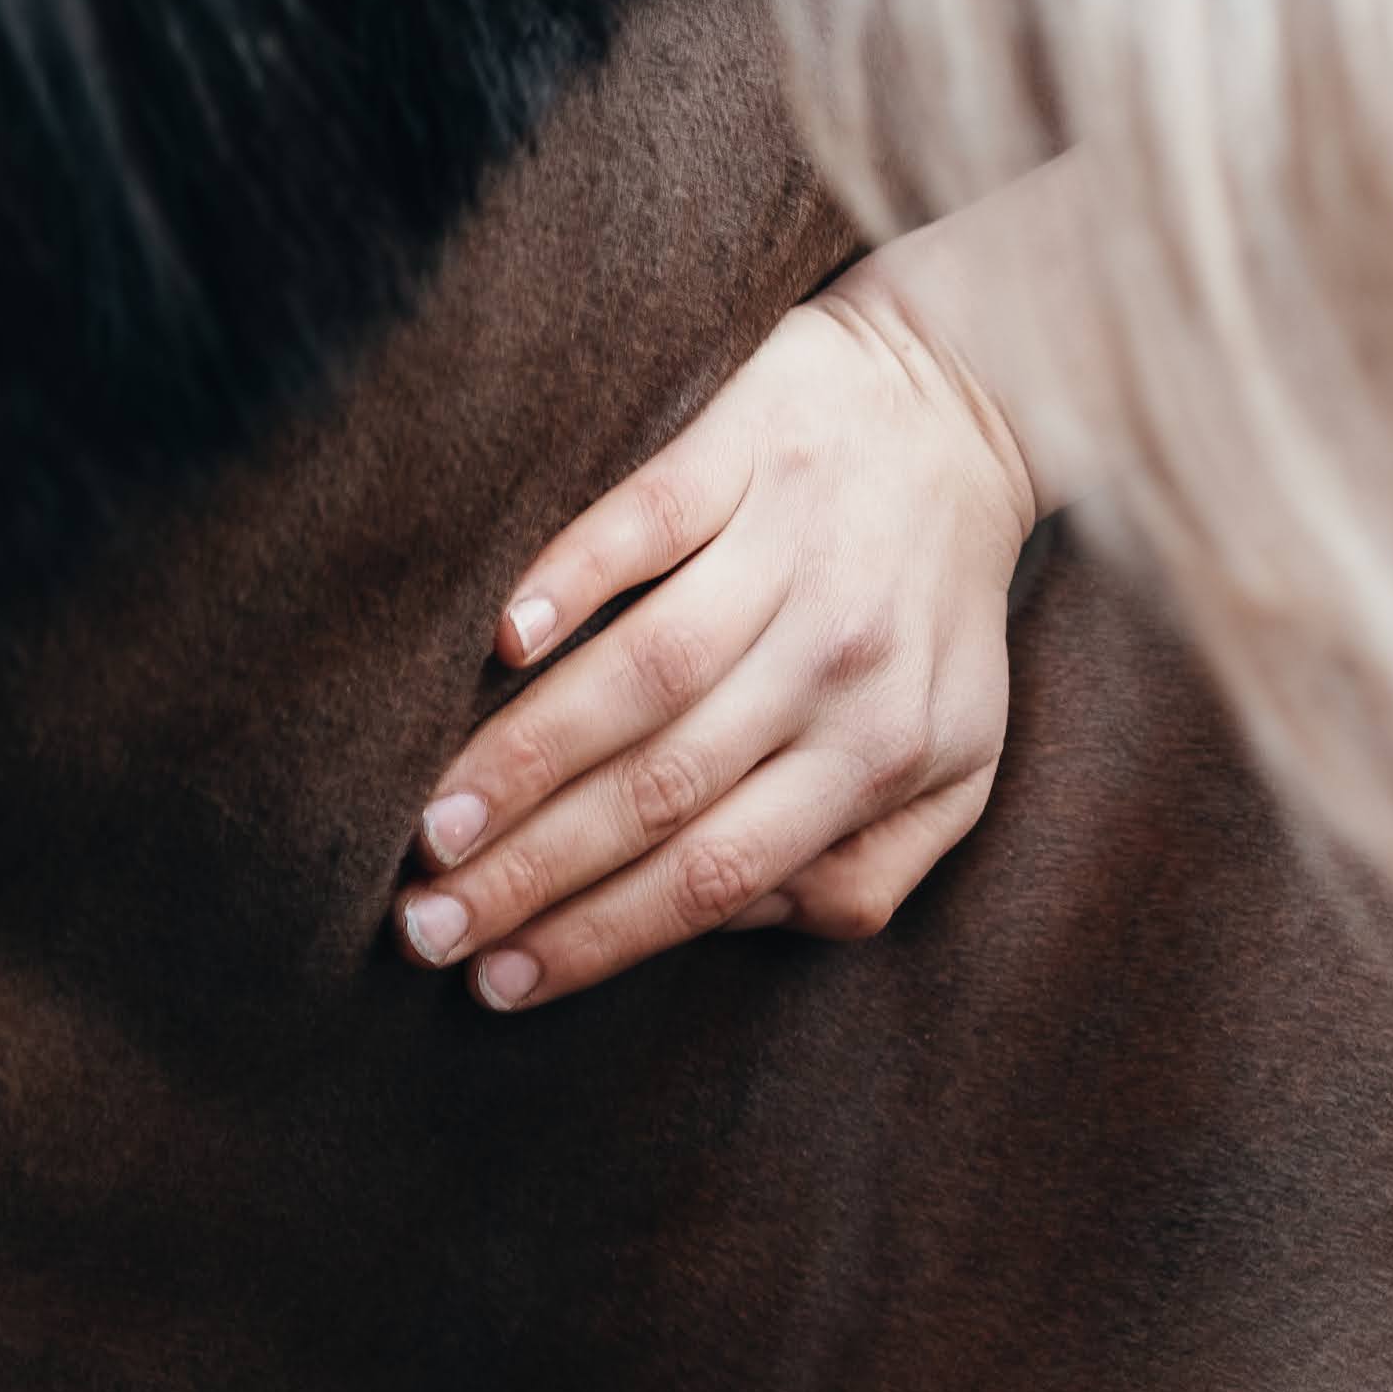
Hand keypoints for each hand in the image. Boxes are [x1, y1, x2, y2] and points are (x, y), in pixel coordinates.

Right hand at [396, 262, 1041, 1010]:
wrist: (965, 407)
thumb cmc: (931, 614)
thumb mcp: (953, 766)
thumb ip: (866, 868)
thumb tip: (741, 919)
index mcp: (884, 754)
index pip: (718, 873)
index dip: (598, 937)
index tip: (495, 984)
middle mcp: (840, 661)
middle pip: (664, 792)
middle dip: (533, 875)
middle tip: (427, 929)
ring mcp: (789, 552)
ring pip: (643, 676)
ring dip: (526, 759)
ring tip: (433, 828)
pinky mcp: (743, 451)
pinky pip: (648, 523)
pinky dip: (572, 579)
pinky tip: (501, 641)